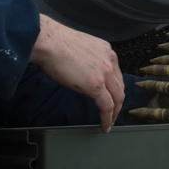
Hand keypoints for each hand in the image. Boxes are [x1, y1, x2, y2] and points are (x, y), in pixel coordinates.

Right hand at [30, 14, 124, 131]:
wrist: (48, 42)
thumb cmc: (55, 44)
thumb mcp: (80, 50)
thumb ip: (88, 62)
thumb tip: (83, 74)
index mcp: (106, 51)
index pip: (116, 74)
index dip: (115, 88)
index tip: (112, 97)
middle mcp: (109, 60)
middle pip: (120, 87)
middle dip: (118, 103)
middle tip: (113, 113)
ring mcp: (104, 73)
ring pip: (117, 98)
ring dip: (114, 113)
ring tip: (110, 122)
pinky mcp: (96, 85)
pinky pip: (106, 106)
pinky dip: (107, 118)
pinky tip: (105, 126)